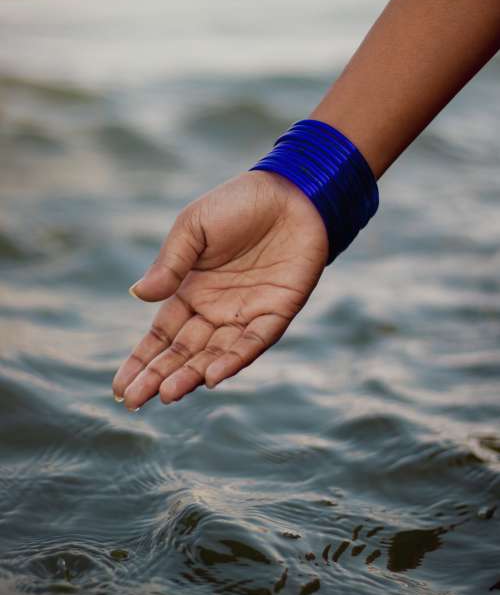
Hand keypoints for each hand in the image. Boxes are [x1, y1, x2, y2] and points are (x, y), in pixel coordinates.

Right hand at [112, 171, 327, 409]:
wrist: (292, 192)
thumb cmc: (238, 204)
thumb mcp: (193, 228)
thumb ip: (169, 264)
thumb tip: (136, 295)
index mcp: (191, 291)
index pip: (161, 335)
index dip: (141, 361)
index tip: (121, 388)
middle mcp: (215, 310)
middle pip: (182, 352)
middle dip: (158, 376)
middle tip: (134, 403)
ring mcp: (245, 314)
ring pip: (214, 354)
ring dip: (191, 375)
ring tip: (166, 394)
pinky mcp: (276, 313)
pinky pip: (253, 342)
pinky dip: (234, 360)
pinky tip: (213, 376)